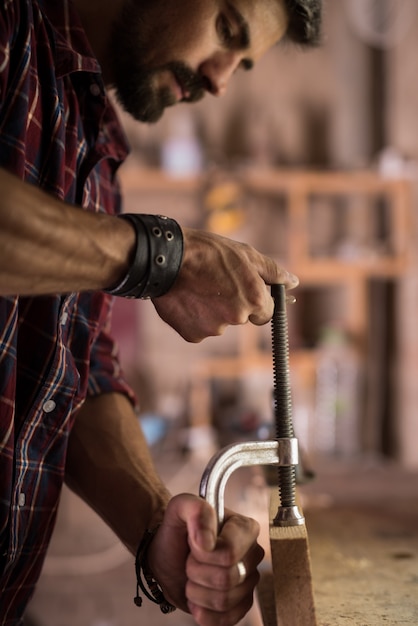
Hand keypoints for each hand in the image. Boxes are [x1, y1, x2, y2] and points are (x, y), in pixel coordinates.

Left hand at [146, 494, 264, 625]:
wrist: (169, 555)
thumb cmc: (177, 529)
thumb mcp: (179, 508)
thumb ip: (195, 509)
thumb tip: (207, 540)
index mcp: (245, 527)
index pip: (229, 552)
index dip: (203, 553)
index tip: (192, 543)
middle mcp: (252, 553)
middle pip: (227, 578)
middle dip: (197, 571)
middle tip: (190, 560)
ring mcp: (249, 580)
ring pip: (224, 600)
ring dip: (197, 591)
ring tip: (192, 576)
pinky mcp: (242, 604)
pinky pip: (226, 620)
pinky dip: (204, 612)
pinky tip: (197, 598)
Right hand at [152, 227, 297, 341]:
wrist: (166, 259)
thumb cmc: (209, 252)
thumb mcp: (246, 254)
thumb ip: (273, 272)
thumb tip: (293, 283)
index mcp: (255, 300)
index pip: (265, 313)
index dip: (254, 300)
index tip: (241, 289)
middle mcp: (237, 318)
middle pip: (241, 318)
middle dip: (231, 304)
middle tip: (214, 282)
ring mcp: (214, 329)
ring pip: (218, 323)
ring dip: (211, 310)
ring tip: (197, 287)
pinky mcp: (193, 335)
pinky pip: (198, 329)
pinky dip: (193, 317)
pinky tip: (186, 298)